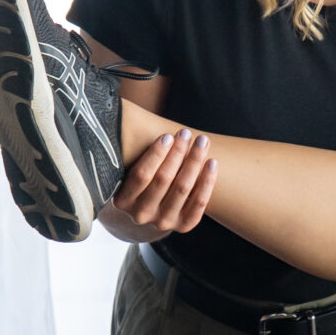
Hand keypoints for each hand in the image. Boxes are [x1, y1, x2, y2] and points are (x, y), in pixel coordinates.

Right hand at [101, 128, 216, 242]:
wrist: (151, 206)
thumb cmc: (140, 174)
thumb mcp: (128, 166)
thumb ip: (130, 147)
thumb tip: (125, 109)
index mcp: (123, 201)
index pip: (141, 175)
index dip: (156, 154)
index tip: (167, 135)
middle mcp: (141, 215)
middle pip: (164, 180)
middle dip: (177, 153)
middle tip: (187, 134)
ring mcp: (162, 223)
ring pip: (183, 189)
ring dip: (194, 162)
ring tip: (202, 141)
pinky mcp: (182, 226)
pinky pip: (199, 204)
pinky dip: (207, 182)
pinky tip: (212, 163)